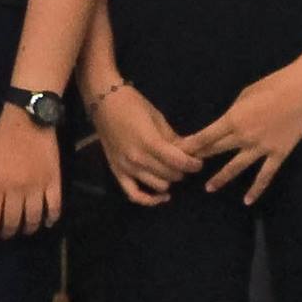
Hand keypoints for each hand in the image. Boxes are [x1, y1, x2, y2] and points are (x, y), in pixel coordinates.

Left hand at [0, 106, 63, 241]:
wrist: (29, 119)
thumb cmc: (2, 138)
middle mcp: (16, 190)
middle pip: (13, 221)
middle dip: (8, 233)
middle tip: (7, 235)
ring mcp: (37, 187)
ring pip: (34, 218)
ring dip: (29, 228)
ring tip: (25, 230)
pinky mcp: (54, 182)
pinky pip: (55, 207)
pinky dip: (51, 218)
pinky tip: (47, 222)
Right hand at [88, 78, 201, 205]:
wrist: (103, 101)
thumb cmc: (132, 104)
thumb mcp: (157, 117)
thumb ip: (173, 138)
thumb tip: (190, 152)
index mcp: (150, 142)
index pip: (179, 162)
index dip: (193, 164)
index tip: (198, 162)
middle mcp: (138, 159)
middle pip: (171, 175)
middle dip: (182, 170)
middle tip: (184, 162)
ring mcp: (127, 167)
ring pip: (159, 186)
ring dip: (169, 180)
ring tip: (172, 170)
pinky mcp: (117, 172)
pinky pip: (134, 195)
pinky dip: (149, 200)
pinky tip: (162, 196)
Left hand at [190, 60, 301, 202]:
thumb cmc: (274, 85)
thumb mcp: (245, 94)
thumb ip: (234, 113)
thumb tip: (226, 123)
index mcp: (233, 119)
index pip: (205, 137)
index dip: (190, 146)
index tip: (176, 154)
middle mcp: (243, 136)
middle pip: (216, 150)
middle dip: (199, 160)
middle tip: (184, 170)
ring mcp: (261, 147)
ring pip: (236, 167)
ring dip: (221, 178)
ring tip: (208, 188)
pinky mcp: (278, 154)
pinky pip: (265, 175)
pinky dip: (256, 189)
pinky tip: (247, 201)